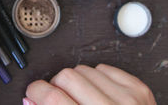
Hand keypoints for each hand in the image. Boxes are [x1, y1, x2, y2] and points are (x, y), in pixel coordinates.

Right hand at [24, 64, 155, 104]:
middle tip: (60, 97)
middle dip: (57, 85)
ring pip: (83, 69)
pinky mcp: (138, 88)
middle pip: (66, 76)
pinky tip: (99, 94)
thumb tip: (30, 100)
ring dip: (77, 81)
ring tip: (82, 98)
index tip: (34, 91)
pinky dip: (96, 79)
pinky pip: (103, 68)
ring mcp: (127, 98)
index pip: (52, 98)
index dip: (36, 91)